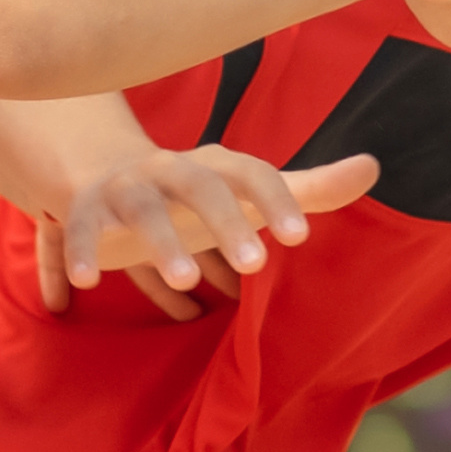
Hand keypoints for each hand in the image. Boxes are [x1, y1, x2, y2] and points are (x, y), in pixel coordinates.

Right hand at [27, 147, 378, 315]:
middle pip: (200, 186)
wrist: (110, 173)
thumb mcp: (251, 193)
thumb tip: (373, 166)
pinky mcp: (85, 210)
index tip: (300, 236)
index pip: (252, 173)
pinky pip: (76, 228)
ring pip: (142, 208)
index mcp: (216, 165)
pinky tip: (84, 286)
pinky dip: (77, 253)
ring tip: (188, 281)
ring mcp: (127, 187)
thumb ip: (310, 189)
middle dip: (226, 222)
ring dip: (163, 241)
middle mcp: (171, 168)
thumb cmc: (199, 195)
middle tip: (256, 265)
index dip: (276, 200)